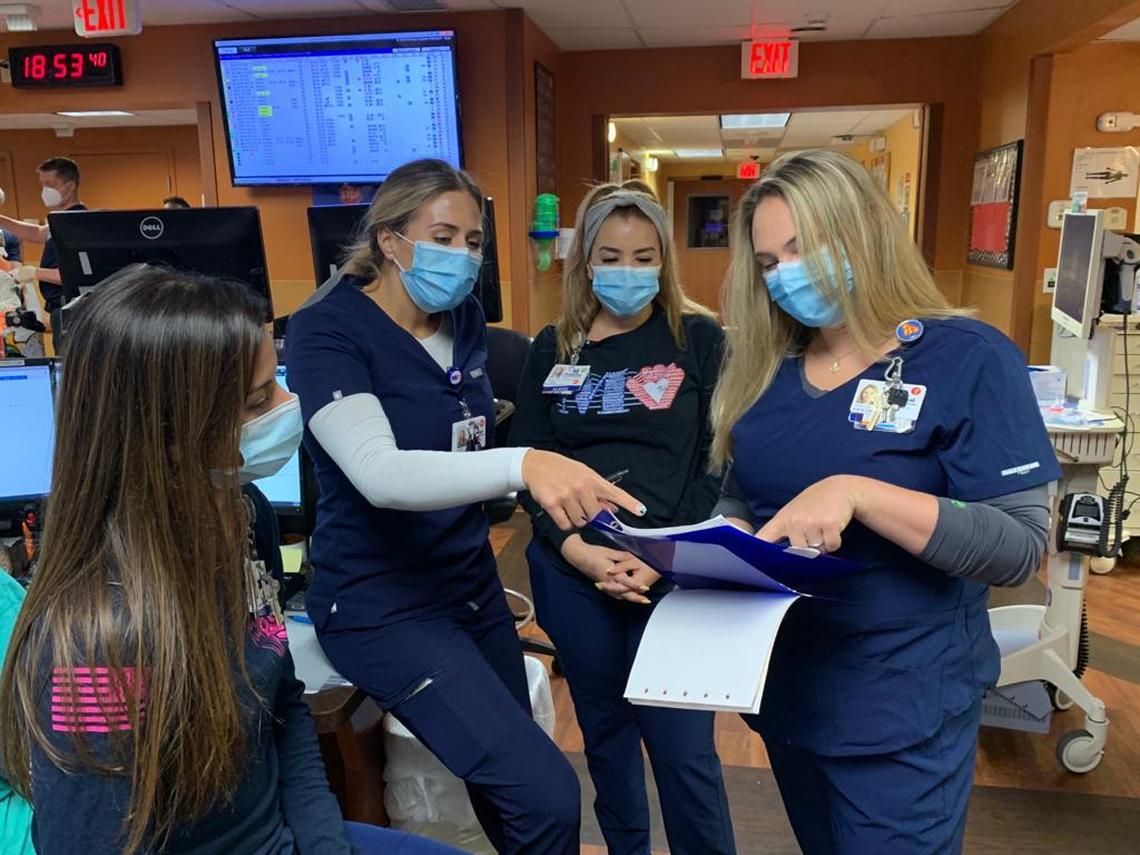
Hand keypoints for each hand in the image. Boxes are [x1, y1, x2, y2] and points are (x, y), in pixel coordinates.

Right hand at [522, 449, 644, 530]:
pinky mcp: (552, 504)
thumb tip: (613, 510)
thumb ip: (599, 492)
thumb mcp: (584, 475)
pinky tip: (560, 511)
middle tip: (580, 506)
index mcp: (592, 479)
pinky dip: (564, 523)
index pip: (614, 493)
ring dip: (576, 519)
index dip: (629, 503)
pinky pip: (565, 524)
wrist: (536, 465)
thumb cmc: (563, 470)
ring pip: (580, 522)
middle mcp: (581, 487)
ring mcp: (566, 496)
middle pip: (595, 515)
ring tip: (568, 505)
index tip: (641, 511)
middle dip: (589, 515)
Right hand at [560, 535, 652, 604]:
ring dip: (630, 598)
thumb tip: (634, 557)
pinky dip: (621, 596)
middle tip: (646, 600)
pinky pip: (613, 593)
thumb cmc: (593, 553)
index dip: (636, 585)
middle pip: (624, 593)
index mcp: (611, 573)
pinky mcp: (602, 585)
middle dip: (635, 597)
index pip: (626, 582)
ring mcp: (605, 584)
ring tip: (640, 600)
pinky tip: (626, 596)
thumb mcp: (609, 552)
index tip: (645, 587)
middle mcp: (608, 581)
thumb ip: (623, 557)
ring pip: (618, 595)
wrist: (579, 556)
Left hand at [756, 475, 861, 552]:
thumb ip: (783, 532)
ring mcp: (811, 522)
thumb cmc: (814, 504)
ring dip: (823, 544)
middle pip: (799, 552)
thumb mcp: (793, 513)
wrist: (839, 489)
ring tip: (823, 527)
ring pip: (817, 550)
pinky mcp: (829, 524)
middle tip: (813, 531)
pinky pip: (831, 546)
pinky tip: (833, 528)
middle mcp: (794, 521)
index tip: (751, 561)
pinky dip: (834, 542)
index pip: (764, 537)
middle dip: (809, 547)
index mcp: (782, 519)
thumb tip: (775, 557)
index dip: (757, 551)